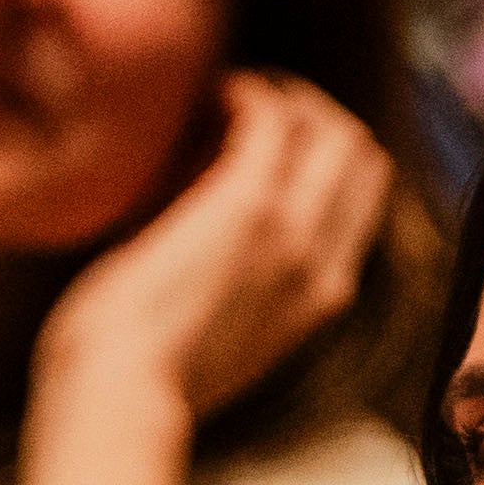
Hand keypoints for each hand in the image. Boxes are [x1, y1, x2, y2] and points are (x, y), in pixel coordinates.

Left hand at [34, 76, 393, 428]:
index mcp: (324, 299)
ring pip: (333, 128)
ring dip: (287, 95)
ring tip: (233, 92)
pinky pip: (273, 116)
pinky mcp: (249, 202)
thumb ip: (245, 285)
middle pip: (360, 154)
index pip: (361, 200)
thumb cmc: (144, 372)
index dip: (324, 155)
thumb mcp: (225, 335)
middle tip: (253, 101)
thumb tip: (218, 223)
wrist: (122, 393)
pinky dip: (247, 91)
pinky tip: (212, 93)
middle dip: (314, 112)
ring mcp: (293, 232)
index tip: (271, 138)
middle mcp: (323, 263)